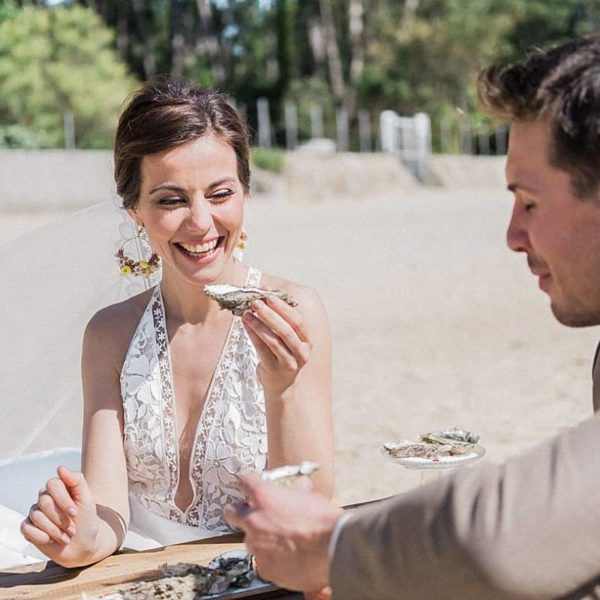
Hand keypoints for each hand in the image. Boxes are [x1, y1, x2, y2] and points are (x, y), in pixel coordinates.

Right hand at [21, 466, 99, 565]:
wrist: (83, 546)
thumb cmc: (86, 520)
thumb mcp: (87, 499)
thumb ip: (77, 481)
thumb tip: (60, 468)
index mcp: (60, 488)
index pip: (52, 484)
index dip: (63, 500)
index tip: (75, 513)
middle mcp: (45, 497)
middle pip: (44, 501)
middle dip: (61, 518)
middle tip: (72, 528)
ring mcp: (36, 512)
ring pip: (37, 516)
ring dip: (55, 530)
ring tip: (66, 536)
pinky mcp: (28, 528)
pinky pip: (26, 528)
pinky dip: (41, 537)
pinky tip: (51, 540)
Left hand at [224, 474, 342, 592]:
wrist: (334, 547)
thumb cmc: (322, 520)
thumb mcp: (309, 495)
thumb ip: (296, 490)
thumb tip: (299, 484)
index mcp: (264, 497)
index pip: (244, 482)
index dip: (247, 484)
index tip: (250, 487)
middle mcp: (254, 520)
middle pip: (232, 512)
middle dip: (239, 512)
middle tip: (252, 514)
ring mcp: (257, 546)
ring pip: (249, 539)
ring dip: (261, 538)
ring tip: (282, 540)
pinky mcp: (264, 567)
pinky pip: (262, 560)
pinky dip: (272, 558)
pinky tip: (288, 556)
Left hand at [242, 296, 311, 395]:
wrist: (282, 386)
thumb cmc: (283, 356)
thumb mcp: (288, 340)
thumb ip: (281, 320)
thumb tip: (265, 292)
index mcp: (307, 341)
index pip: (298, 321)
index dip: (283, 306)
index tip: (269, 293)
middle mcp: (301, 353)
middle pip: (287, 330)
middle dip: (270, 313)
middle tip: (256, 301)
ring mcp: (288, 363)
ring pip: (274, 340)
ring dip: (259, 324)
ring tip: (247, 312)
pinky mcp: (274, 369)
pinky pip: (262, 349)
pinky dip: (253, 335)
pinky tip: (246, 324)